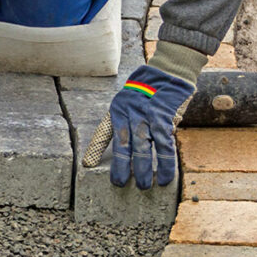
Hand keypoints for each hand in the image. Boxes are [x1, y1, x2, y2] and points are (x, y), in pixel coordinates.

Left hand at [107, 65, 194, 188]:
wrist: (168, 70)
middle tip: (120, 184)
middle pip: (123, 144)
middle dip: (122, 167)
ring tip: (144, 186)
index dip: (95, 148)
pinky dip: (166, 162)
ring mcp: (147, 116)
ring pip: (143, 147)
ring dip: (144, 169)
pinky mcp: (165, 118)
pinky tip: (167, 176)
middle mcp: (129, 114)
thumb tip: (124, 142)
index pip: (104, 132)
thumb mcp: (127, 101)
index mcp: (117, 110)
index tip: (88, 165)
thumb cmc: (147, 89)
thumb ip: (124, 121)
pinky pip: (165, 144)